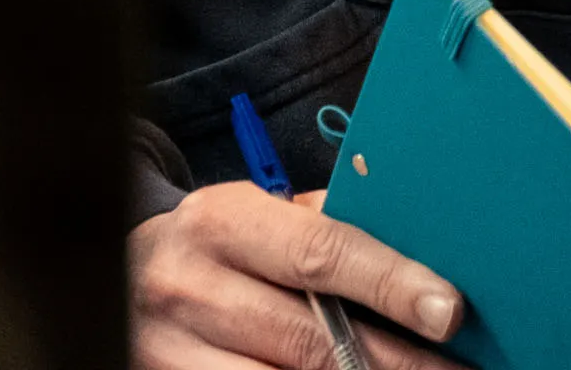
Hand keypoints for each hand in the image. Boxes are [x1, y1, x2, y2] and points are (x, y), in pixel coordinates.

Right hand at [131, 182, 466, 369]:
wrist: (120, 276)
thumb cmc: (223, 244)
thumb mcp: (262, 216)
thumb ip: (329, 225)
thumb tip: (424, 243)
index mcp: (223, 222)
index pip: (322, 254)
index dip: (391, 284)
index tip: (450, 312)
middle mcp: (189, 286)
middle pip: (314, 339)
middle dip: (399, 362)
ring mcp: (171, 350)